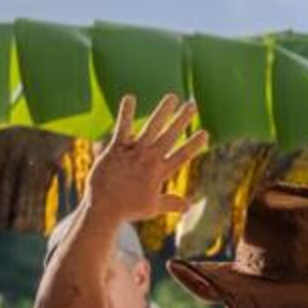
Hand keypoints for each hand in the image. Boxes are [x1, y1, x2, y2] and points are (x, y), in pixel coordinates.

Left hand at [83, 93, 207, 228]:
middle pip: (169, 137)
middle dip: (182, 120)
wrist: (102, 210)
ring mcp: (133, 154)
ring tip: (172, 97)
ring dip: (163, 112)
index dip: (193, 145)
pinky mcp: (116, 150)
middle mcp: (149, 161)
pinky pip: (122, 128)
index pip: (181, 156)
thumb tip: (188, 206)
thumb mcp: (152, 207)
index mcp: (159, 173)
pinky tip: (130, 97)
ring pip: (151, 128)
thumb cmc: (127, 209)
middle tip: (192, 105)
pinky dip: (126, 113)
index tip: (205, 133)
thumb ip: (171, 202)